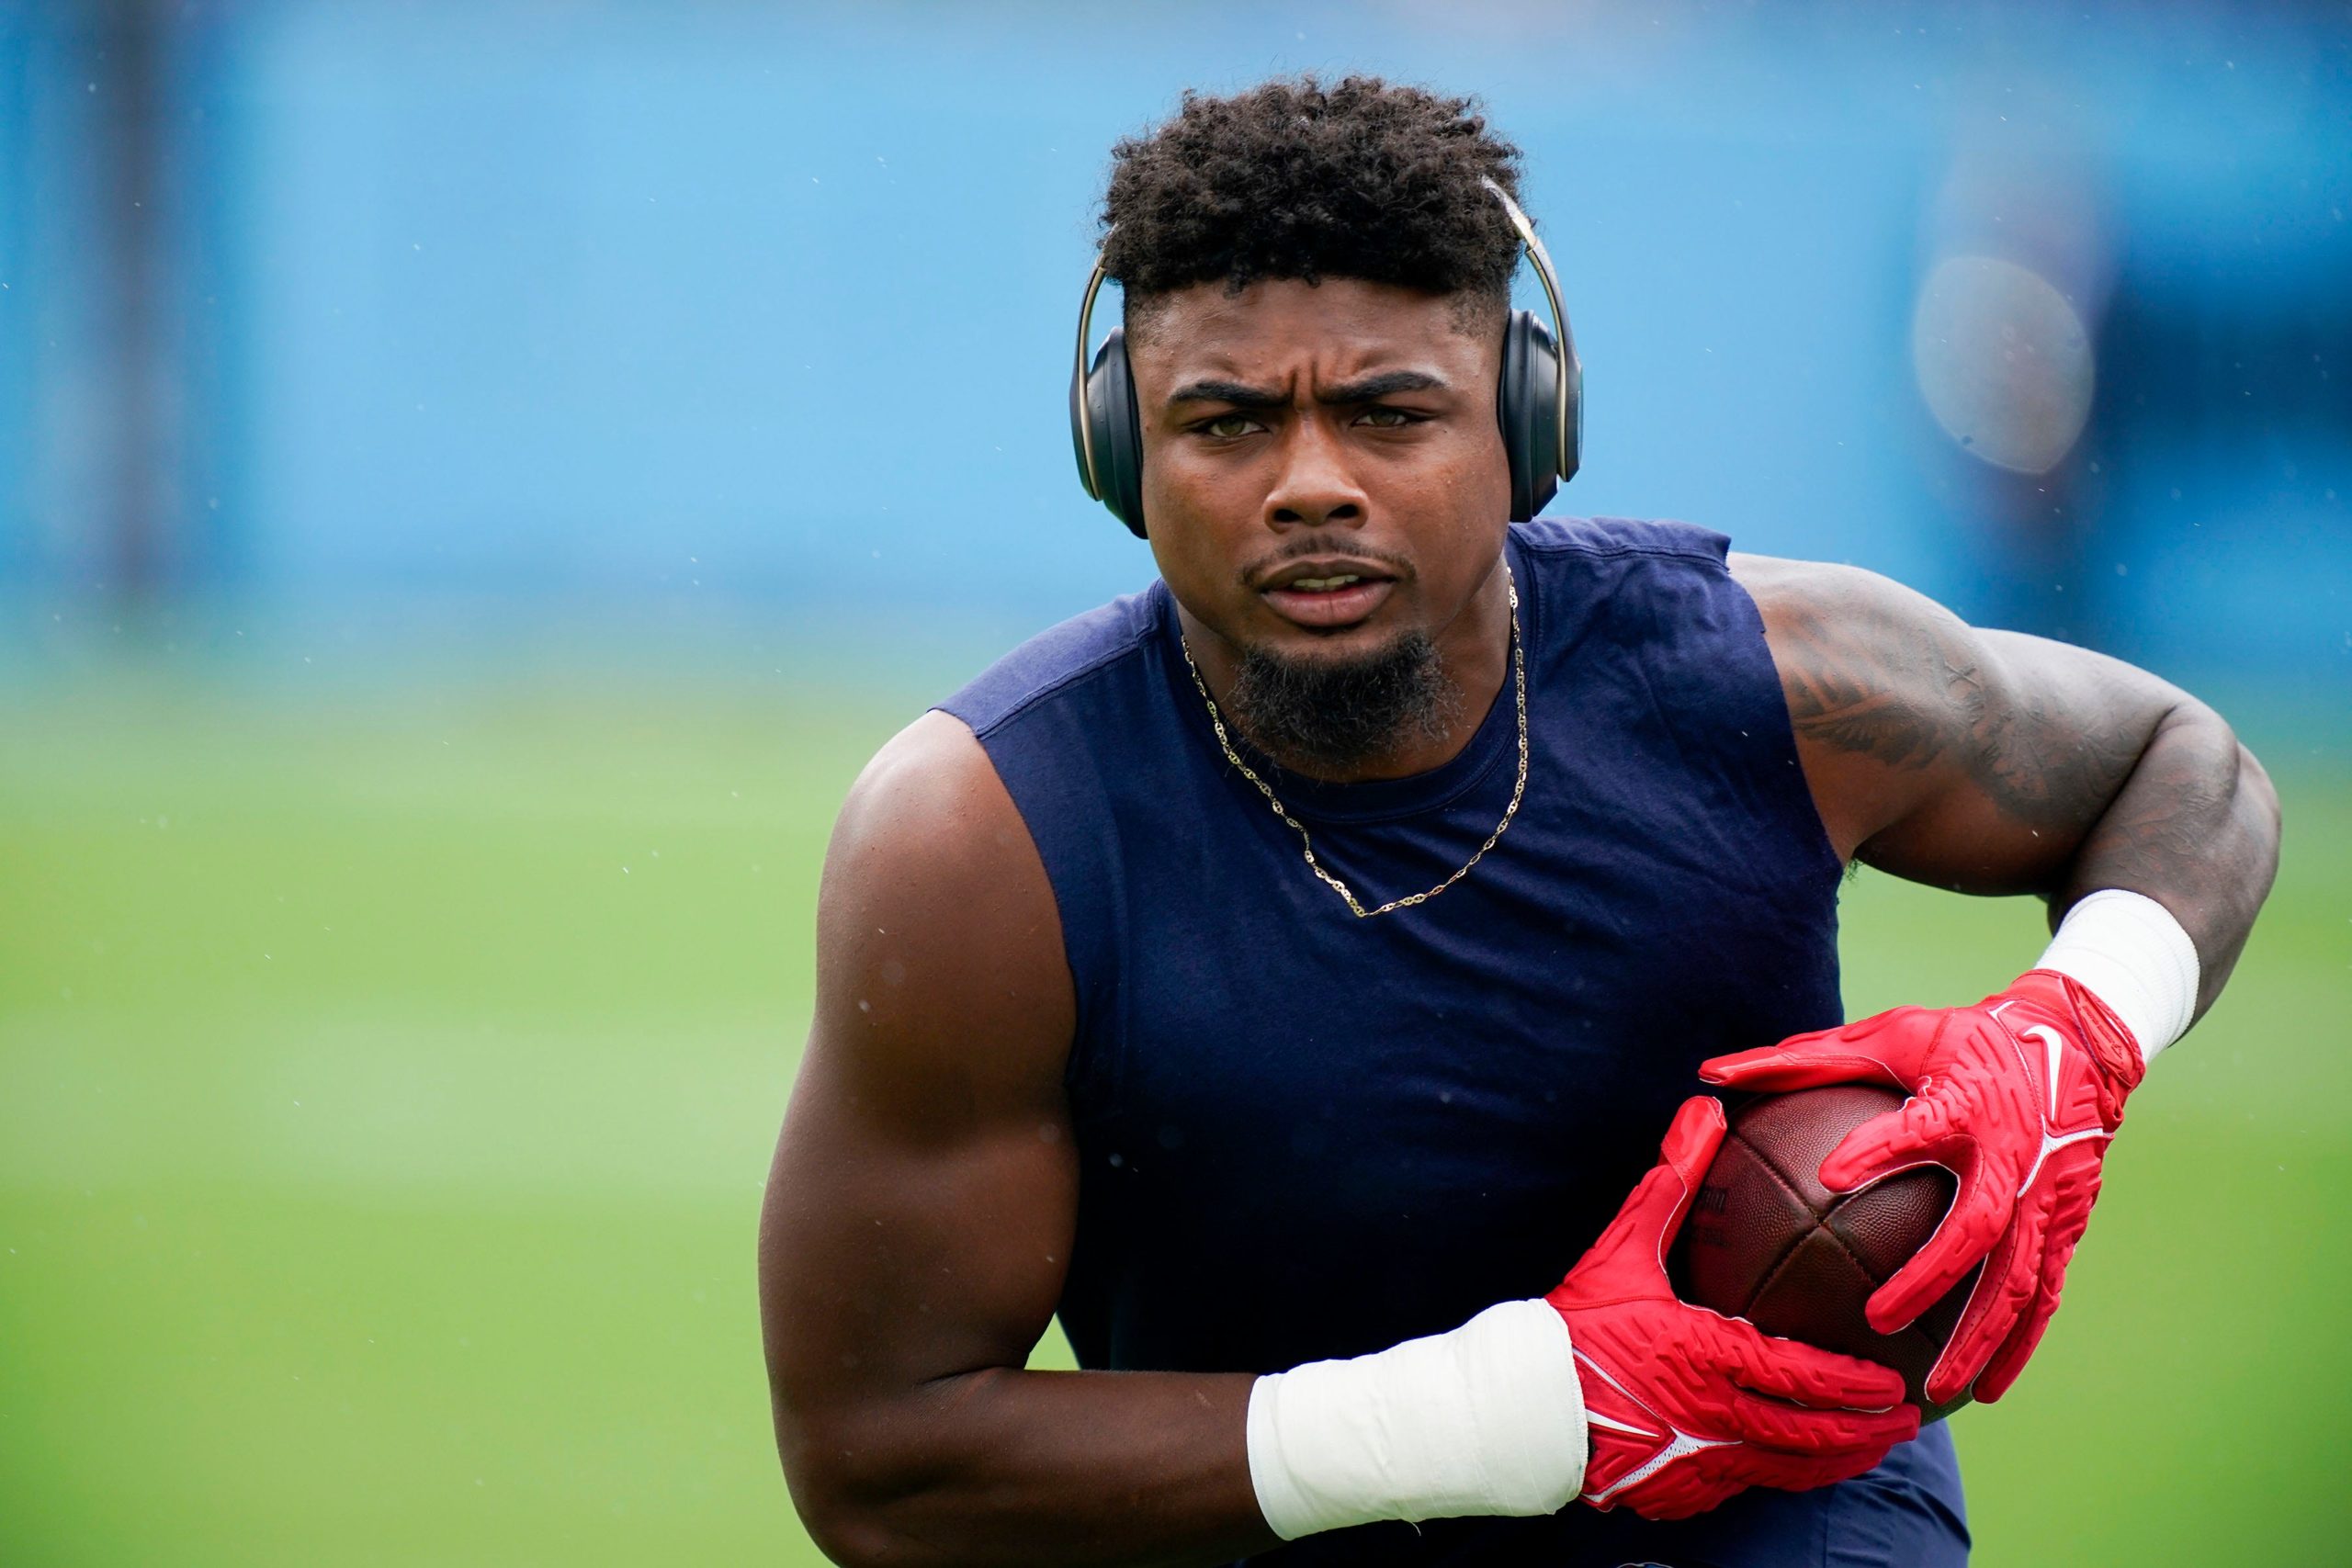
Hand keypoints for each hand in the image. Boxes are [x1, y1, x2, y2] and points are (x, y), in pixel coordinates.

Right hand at [1547, 1096, 1918, 1520]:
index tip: (1894, 1382)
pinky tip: (1794, 1468)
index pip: (1799, 1378)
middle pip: (1809, 1436)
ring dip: (1836, 1462)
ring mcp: (1695, 1464)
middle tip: (1908, 1420)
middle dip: (1867, 1431)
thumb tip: (1705, 1111)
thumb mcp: (1622, 1247)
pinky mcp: (1676, 1493)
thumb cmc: (1573, 1326)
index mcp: (1704, 1357)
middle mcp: (1709, 1418)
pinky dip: (1781, 1479)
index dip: (1853, 1386)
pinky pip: (1743, 1489)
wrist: (1517, 1405)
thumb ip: (1672, 1181)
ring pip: (1785, 1471)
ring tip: (1871, 1450)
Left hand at [1700, 970, 2144, 1404]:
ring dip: (1980, 1338)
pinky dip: (2018, 1344)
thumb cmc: (1961, 1040)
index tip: (1829, 1174)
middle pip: (1976, 1228)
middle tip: (1874, 1321)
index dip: (1879, 1150)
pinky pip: (2044, 1293)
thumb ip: (1804, 1059)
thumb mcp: (1889, 1034)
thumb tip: (1710, 1071)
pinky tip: (1987, 1390)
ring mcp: (2047, 1197)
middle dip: (1930, 1279)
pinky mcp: (2065, 1224)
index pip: (1919, 1128)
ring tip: (1934, 1390)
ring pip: (2018, 1280)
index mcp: (1964, 1102)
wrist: (2073, 1044)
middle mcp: (2012, 1155)